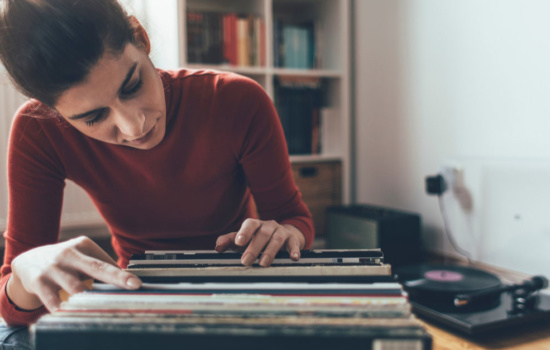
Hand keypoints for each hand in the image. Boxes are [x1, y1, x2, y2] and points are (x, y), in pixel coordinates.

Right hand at [7, 236, 141, 311]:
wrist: (27, 261)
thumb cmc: (65, 262)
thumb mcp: (80, 257)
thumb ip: (100, 267)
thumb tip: (128, 281)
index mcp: (84, 244)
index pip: (106, 262)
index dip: (122, 275)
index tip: (138, 284)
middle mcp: (69, 253)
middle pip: (97, 268)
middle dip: (117, 277)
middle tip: (134, 285)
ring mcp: (53, 267)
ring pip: (76, 288)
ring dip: (90, 300)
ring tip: (104, 309)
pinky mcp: (39, 281)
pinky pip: (54, 300)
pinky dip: (64, 309)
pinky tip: (72, 316)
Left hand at [215, 219, 305, 266]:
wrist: (281, 236)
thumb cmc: (256, 239)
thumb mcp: (242, 239)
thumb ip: (229, 241)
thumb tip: (217, 247)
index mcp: (255, 224)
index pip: (250, 224)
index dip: (244, 232)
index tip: (238, 242)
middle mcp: (269, 226)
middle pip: (262, 234)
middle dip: (254, 248)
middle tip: (245, 261)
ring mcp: (282, 232)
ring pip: (276, 240)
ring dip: (270, 251)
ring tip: (263, 264)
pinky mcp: (293, 240)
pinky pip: (294, 244)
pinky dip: (294, 251)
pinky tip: (293, 258)